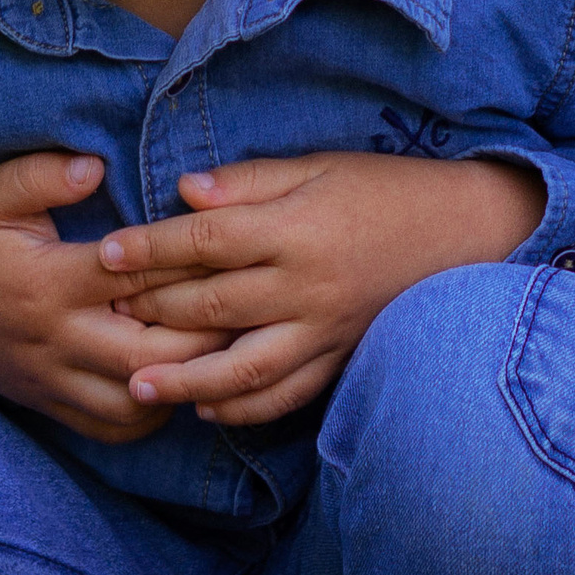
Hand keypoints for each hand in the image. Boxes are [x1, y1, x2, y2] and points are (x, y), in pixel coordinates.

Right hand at [0, 152, 230, 444]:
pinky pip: (114, 428)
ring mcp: (53, 380)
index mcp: (48, 283)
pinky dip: (153, 411)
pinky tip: (178, 380)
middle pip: (153, 354)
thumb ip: (41, 175)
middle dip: (205, 334)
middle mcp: (56, 340)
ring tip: (219, 346)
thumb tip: (96, 165)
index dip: (192, 263)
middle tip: (245, 303)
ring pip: (139, 403)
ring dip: (185, 380)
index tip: (233, 246)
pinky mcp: (50, 403)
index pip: (139, 277)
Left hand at [93, 151, 548, 427]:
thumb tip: (184, 193)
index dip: (151, 249)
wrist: (470, 231)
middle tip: (104, 316)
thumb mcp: (320, 165)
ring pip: (244, 369)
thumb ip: (250, 183)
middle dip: (154, 313)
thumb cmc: (388, 188)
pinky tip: (207, 409)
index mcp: (298, 228)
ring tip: (138, 387)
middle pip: (214, 307)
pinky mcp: (343, 357)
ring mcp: (326, 330)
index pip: (207, 242)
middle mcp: (308, 287)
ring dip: (186, 382)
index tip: (107, 254)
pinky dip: (244, 409)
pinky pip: (288, 395)